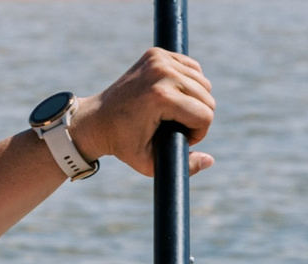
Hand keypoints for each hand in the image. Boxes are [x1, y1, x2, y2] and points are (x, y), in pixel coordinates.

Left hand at [69, 48, 215, 177]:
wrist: (97, 120)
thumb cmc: (123, 144)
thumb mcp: (150, 163)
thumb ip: (184, 167)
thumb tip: (210, 159)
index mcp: (161, 97)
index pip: (205, 115)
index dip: (198, 134)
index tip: (180, 139)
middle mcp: (162, 72)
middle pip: (206, 97)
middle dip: (198, 118)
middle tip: (177, 128)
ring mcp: (159, 59)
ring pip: (202, 82)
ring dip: (196, 101)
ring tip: (176, 114)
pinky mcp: (157, 53)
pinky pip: (192, 68)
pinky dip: (190, 84)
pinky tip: (175, 97)